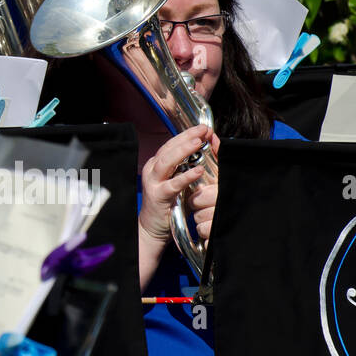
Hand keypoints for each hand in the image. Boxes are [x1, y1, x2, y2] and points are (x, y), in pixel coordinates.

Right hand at [139, 124, 218, 241]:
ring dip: (184, 151)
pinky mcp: (158, 196)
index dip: (186, 134)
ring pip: (167, 161)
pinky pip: (173, 184)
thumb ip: (183, 169)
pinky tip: (198, 171)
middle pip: (168, 149)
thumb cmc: (166, 204)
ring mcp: (153, 182)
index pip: (171, 144)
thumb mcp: (173, 182)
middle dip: (186, 137)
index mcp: (156, 165)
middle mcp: (152, 170)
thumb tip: (200, 155)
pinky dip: (186, 176)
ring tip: (199, 143)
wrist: (151, 227)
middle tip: (203, 130)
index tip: (203, 128)